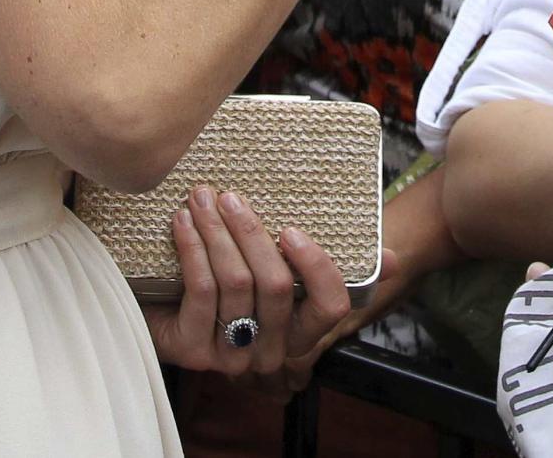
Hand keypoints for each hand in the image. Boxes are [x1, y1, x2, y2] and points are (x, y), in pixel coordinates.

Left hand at [140, 187, 353, 379]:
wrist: (158, 306)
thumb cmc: (230, 276)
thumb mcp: (282, 265)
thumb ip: (331, 263)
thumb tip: (394, 259)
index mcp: (301, 331)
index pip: (330, 307)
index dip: (316, 268)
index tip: (291, 229)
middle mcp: (271, 350)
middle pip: (275, 287)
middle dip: (251, 232)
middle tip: (229, 195)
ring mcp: (232, 356)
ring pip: (235, 284)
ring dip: (216, 232)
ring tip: (202, 199)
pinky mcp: (193, 351)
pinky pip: (201, 292)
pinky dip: (192, 249)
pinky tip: (182, 222)